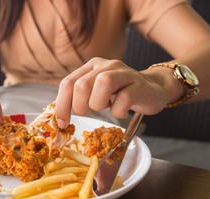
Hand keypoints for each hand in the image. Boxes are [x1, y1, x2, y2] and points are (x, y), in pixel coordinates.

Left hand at [55, 58, 182, 127]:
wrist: (152, 89)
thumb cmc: (119, 93)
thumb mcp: (95, 93)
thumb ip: (77, 99)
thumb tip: (57, 116)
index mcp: (91, 66)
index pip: (68, 83)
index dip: (62, 105)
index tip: (62, 123)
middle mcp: (106, 65)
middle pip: (82, 84)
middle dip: (80, 106)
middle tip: (87, 113)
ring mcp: (124, 73)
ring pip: (103, 83)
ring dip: (98, 104)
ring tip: (105, 108)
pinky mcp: (140, 85)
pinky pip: (124, 99)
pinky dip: (119, 112)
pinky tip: (122, 111)